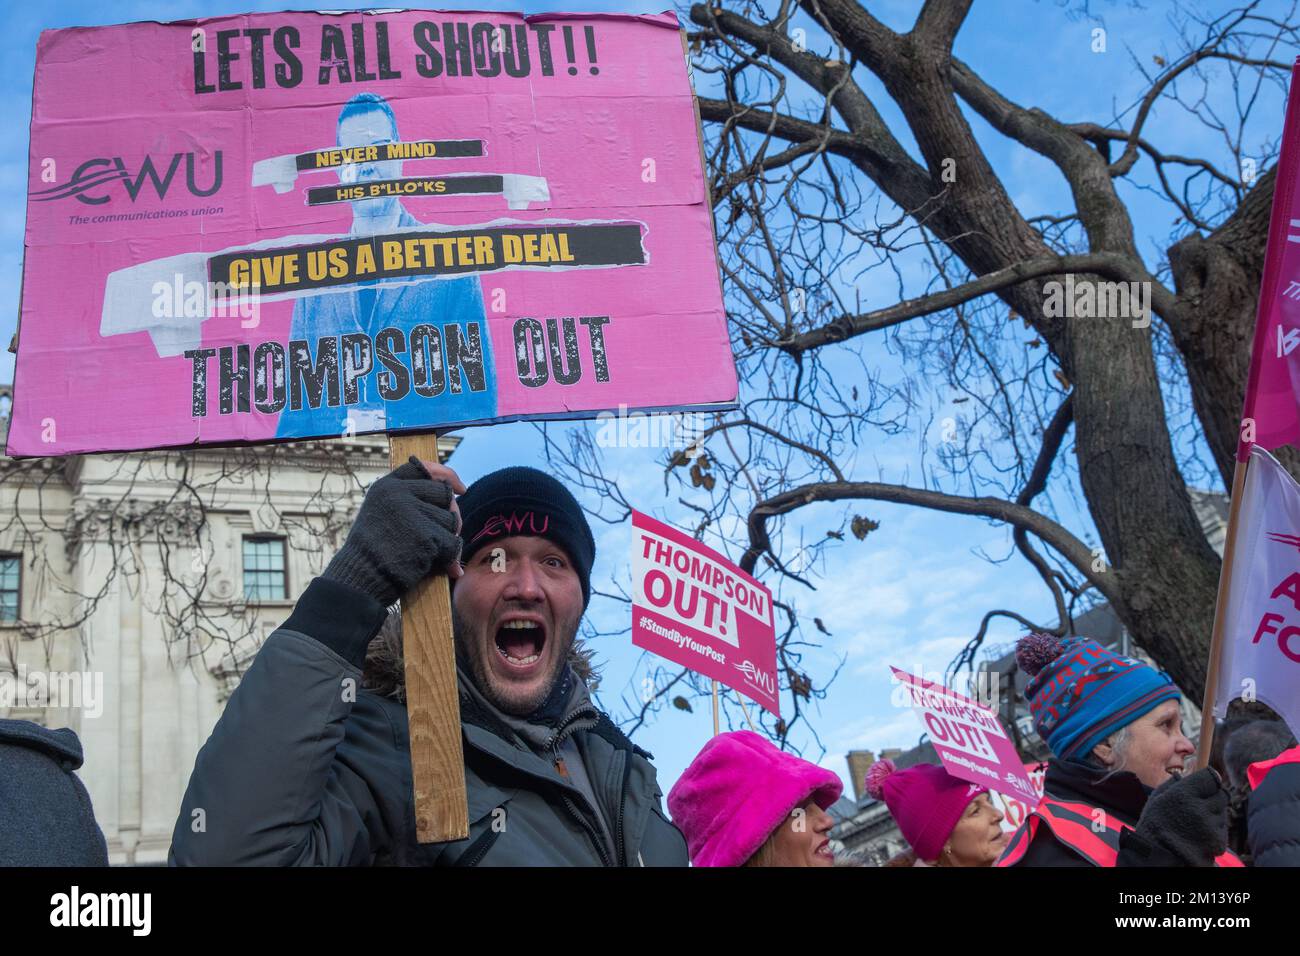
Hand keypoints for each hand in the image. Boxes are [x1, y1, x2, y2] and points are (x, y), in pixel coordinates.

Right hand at [322, 456, 466, 604]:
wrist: (361, 579)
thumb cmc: (374, 552)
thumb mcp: (383, 514)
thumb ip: (410, 500)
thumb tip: (455, 493)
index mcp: (386, 486)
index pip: (422, 468)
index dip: (445, 475)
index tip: (460, 489)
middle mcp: (397, 493)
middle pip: (443, 494)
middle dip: (450, 514)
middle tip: (447, 534)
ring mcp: (411, 512)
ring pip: (451, 520)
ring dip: (446, 539)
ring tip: (427, 553)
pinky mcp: (424, 535)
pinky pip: (452, 543)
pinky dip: (450, 558)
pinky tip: (441, 567)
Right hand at [1132, 767, 1227, 866]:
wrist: (1159, 857)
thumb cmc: (1155, 825)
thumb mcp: (1157, 799)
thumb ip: (1172, 784)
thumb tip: (1182, 774)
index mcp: (1183, 794)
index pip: (1211, 778)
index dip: (1210, 780)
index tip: (1208, 783)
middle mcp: (1200, 808)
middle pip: (1221, 795)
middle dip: (1212, 798)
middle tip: (1200, 806)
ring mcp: (1211, 826)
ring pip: (1222, 813)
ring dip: (1213, 815)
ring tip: (1194, 824)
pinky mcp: (1218, 842)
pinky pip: (1222, 830)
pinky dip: (1214, 831)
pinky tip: (1199, 835)